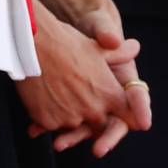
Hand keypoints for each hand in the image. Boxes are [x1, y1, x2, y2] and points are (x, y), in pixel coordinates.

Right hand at [20, 2, 145, 157]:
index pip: (126, 115)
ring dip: (67, 114)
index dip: (121, 113)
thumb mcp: (96, 48)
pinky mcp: (49, 122)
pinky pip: (52, 125)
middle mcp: (94, 111)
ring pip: (73, 124)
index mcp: (109, 95)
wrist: (32, 42)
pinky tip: (42, 96)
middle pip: (97, 123)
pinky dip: (48, 116)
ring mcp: (70, 118)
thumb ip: (119, 53)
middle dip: (89, 112)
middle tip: (75, 93)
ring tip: (56, 90)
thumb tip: (136, 47)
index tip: (111, 109)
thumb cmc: (66, 42)